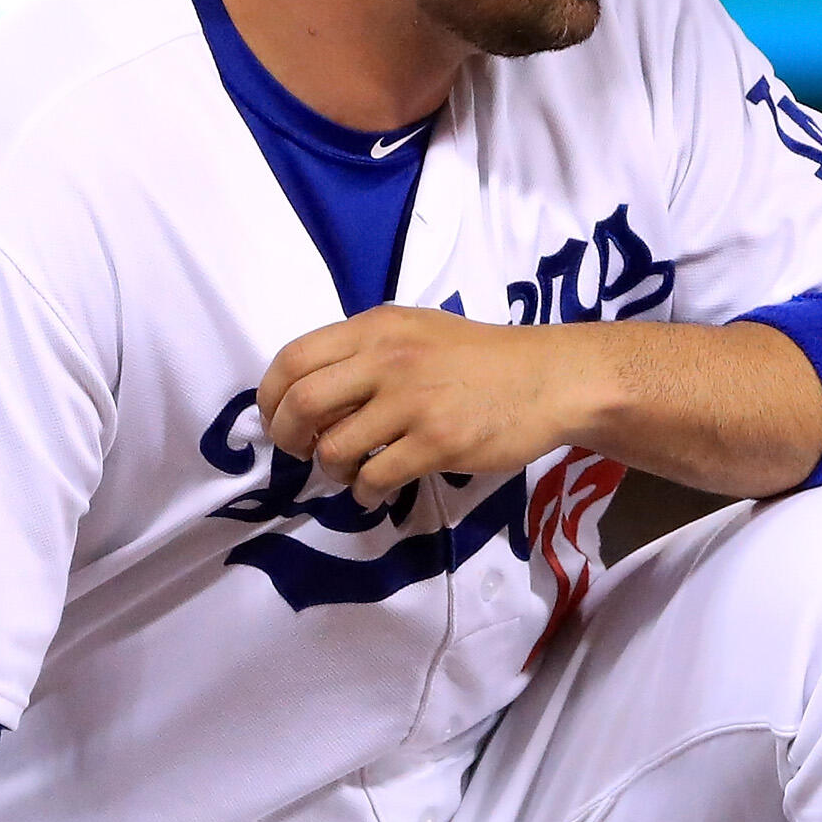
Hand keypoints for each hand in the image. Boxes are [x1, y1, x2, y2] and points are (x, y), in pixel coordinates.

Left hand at [258, 305, 612, 505]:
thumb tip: (306, 392)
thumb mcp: (416, 332)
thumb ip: (364, 353)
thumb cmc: (479, 358)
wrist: (551, 378)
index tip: (276, 420)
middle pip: (302, 403)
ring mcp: (413, 402)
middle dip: (288, 437)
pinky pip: (375, 477)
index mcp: (376, 328)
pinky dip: (363, 493)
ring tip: (349, 472)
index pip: (293, 358)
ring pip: (334, 447)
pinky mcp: (438, 442)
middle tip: (301, 452)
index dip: (270, 397)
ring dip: (330, 470)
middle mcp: (388, 358)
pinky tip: (374, 491)